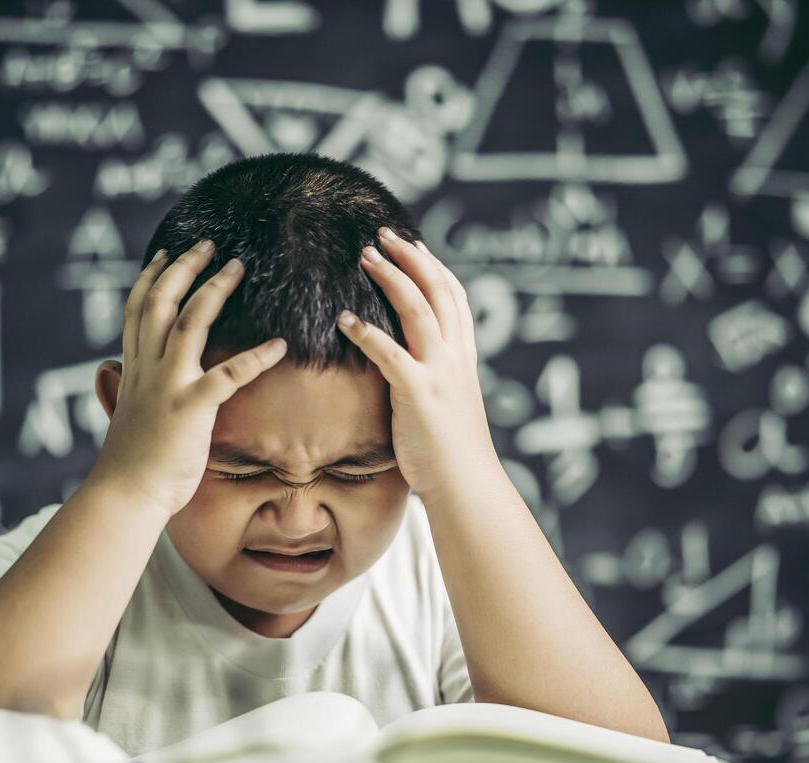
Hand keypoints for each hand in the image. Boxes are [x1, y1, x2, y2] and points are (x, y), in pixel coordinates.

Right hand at [89, 240, 288, 518]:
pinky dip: (255, 358)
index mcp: (133, 369)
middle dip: (184, 268)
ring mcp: (168, 385)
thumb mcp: (124, 416)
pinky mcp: (191, 408)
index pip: (139, 310)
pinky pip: (229, 375)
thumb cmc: (131, 464)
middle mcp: (147, 369)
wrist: (126, 495)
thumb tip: (108, 373)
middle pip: (162, 302)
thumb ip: (119, 390)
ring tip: (239, 267)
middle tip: (209, 243)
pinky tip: (280, 344)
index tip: (166, 254)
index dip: (151, 278)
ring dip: (215, 290)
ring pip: (190, 323)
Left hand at [338, 228, 498, 500]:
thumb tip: (414, 368)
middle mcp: (454, 357)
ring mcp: (438, 372)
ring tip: (364, 256)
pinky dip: (366, 332)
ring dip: (390, 278)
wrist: (465, 483)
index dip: (434, 267)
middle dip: (410, 257)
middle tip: (383, 234)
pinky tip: (343, 318)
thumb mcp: (449, 403)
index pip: (453, 297)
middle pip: (436, 291)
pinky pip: (389, 353)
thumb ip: (435, 378)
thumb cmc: (450, 451)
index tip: (414, 245)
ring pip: (417, 310)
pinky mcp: (418, 393)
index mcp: (463, 357)